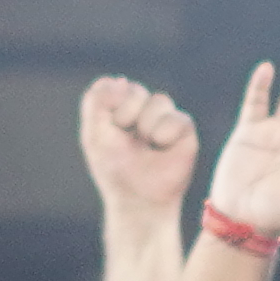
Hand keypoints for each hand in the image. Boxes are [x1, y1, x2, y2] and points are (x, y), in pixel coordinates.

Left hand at [78, 74, 199, 221]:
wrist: (138, 200)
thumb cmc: (115, 170)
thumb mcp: (94, 134)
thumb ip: (97, 101)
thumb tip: (120, 80)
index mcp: (118, 108)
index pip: (114, 86)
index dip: (110, 107)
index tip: (110, 131)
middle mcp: (142, 110)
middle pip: (135, 90)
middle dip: (127, 115)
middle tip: (129, 140)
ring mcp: (165, 120)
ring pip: (159, 100)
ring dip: (147, 126)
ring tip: (147, 146)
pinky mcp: (185, 132)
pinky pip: (179, 117)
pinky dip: (165, 134)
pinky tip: (162, 148)